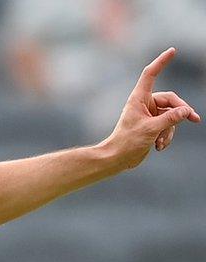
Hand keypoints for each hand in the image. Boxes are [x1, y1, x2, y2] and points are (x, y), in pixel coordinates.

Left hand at [104, 47, 200, 168]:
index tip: (172, 50)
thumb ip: (170, 119)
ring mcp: (149, 115)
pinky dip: (166, 136)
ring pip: (171, 116)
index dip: (161, 62)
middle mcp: (144, 104)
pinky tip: (158, 147)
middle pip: (171, 100)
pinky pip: (168, 126)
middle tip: (195, 119)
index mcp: (139, 98)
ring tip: (160, 142)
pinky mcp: (152, 125)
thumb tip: (186, 111)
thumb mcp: (151, 129)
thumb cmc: (128, 142)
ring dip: (169, 130)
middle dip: (181, 112)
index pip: (151, 74)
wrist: (118, 158)